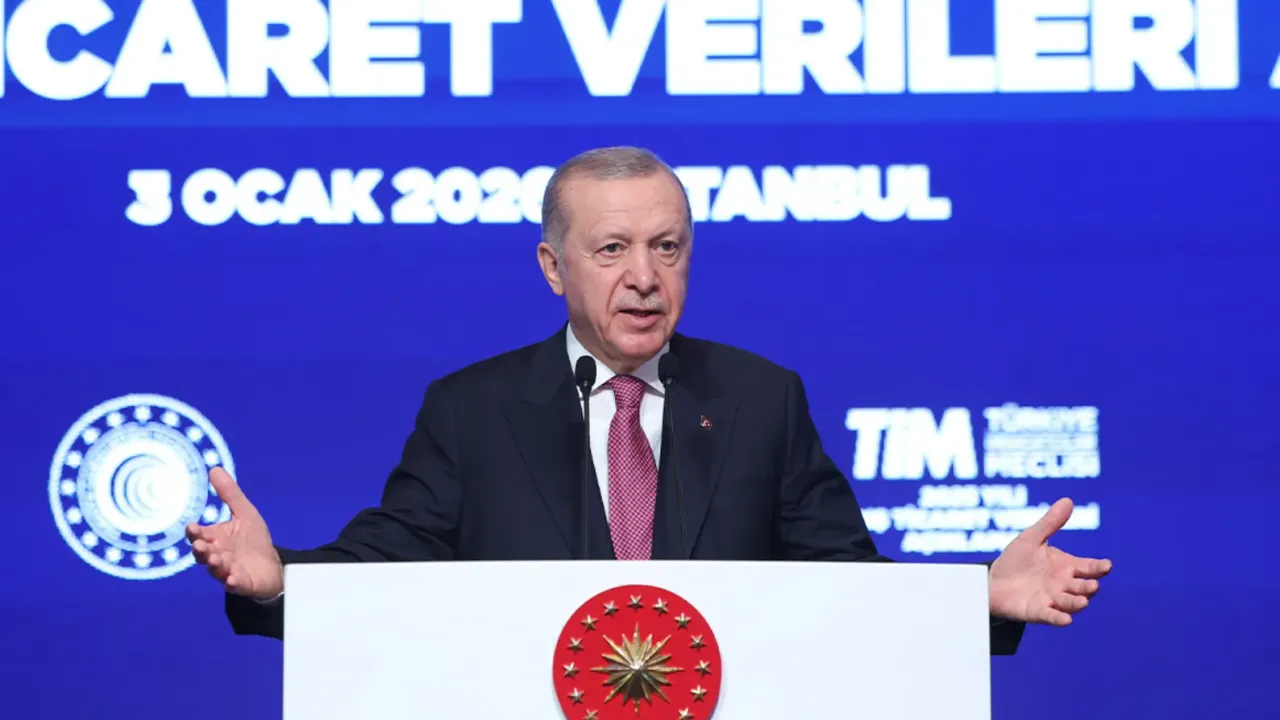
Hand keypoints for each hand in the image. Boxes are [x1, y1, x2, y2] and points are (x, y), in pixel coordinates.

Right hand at [186, 467, 283, 599]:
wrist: (271, 566)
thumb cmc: (253, 540)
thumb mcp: (244, 513)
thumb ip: (229, 494)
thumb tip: (215, 468)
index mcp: (215, 539)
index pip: (199, 535)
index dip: (195, 533)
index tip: (192, 527)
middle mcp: (217, 555)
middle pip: (203, 554)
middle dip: (201, 550)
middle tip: (200, 546)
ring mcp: (227, 571)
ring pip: (216, 570)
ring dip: (214, 565)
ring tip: (216, 560)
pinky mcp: (241, 584)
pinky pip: (234, 584)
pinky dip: (232, 582)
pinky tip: (232, 579)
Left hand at [988, 497, 1111, 625]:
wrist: (992, 581)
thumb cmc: (1016, 560)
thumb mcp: (1031, 539)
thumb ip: (1050, 523)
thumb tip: (1068, 500)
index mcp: (1066, 566)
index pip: (1088, 567)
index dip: (1099, 567)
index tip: (1107, 565)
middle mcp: (1063, 585)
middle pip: (1083, 587)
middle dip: (1088, 587)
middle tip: (1092, 585)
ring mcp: (1052, 599)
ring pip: (1070, 603)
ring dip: (1076, 603)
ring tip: (1083, 602)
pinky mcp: (1038, 612)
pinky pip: (1051, 616)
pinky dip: (1059, 618)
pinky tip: (1066, 620)